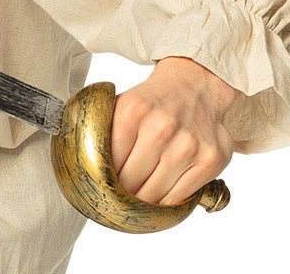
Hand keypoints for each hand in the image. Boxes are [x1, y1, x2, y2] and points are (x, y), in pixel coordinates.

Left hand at [110, 56, 236, 205]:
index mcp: (132, 110)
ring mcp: (188, 144)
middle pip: (130, 180)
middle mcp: (161, 126)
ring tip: (137, 200)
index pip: (108, 160)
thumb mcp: (123, 104)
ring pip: (155, 193)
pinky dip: (167, 203)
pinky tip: (159, 198)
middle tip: (118, 197)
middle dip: (122, 193)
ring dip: (143, 201)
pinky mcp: (209, 159)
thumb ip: (104, 130)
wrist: (194, 85)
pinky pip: (180, 197)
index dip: (103, 177)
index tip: (101, 185)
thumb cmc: (153, 102)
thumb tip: (80, 162)